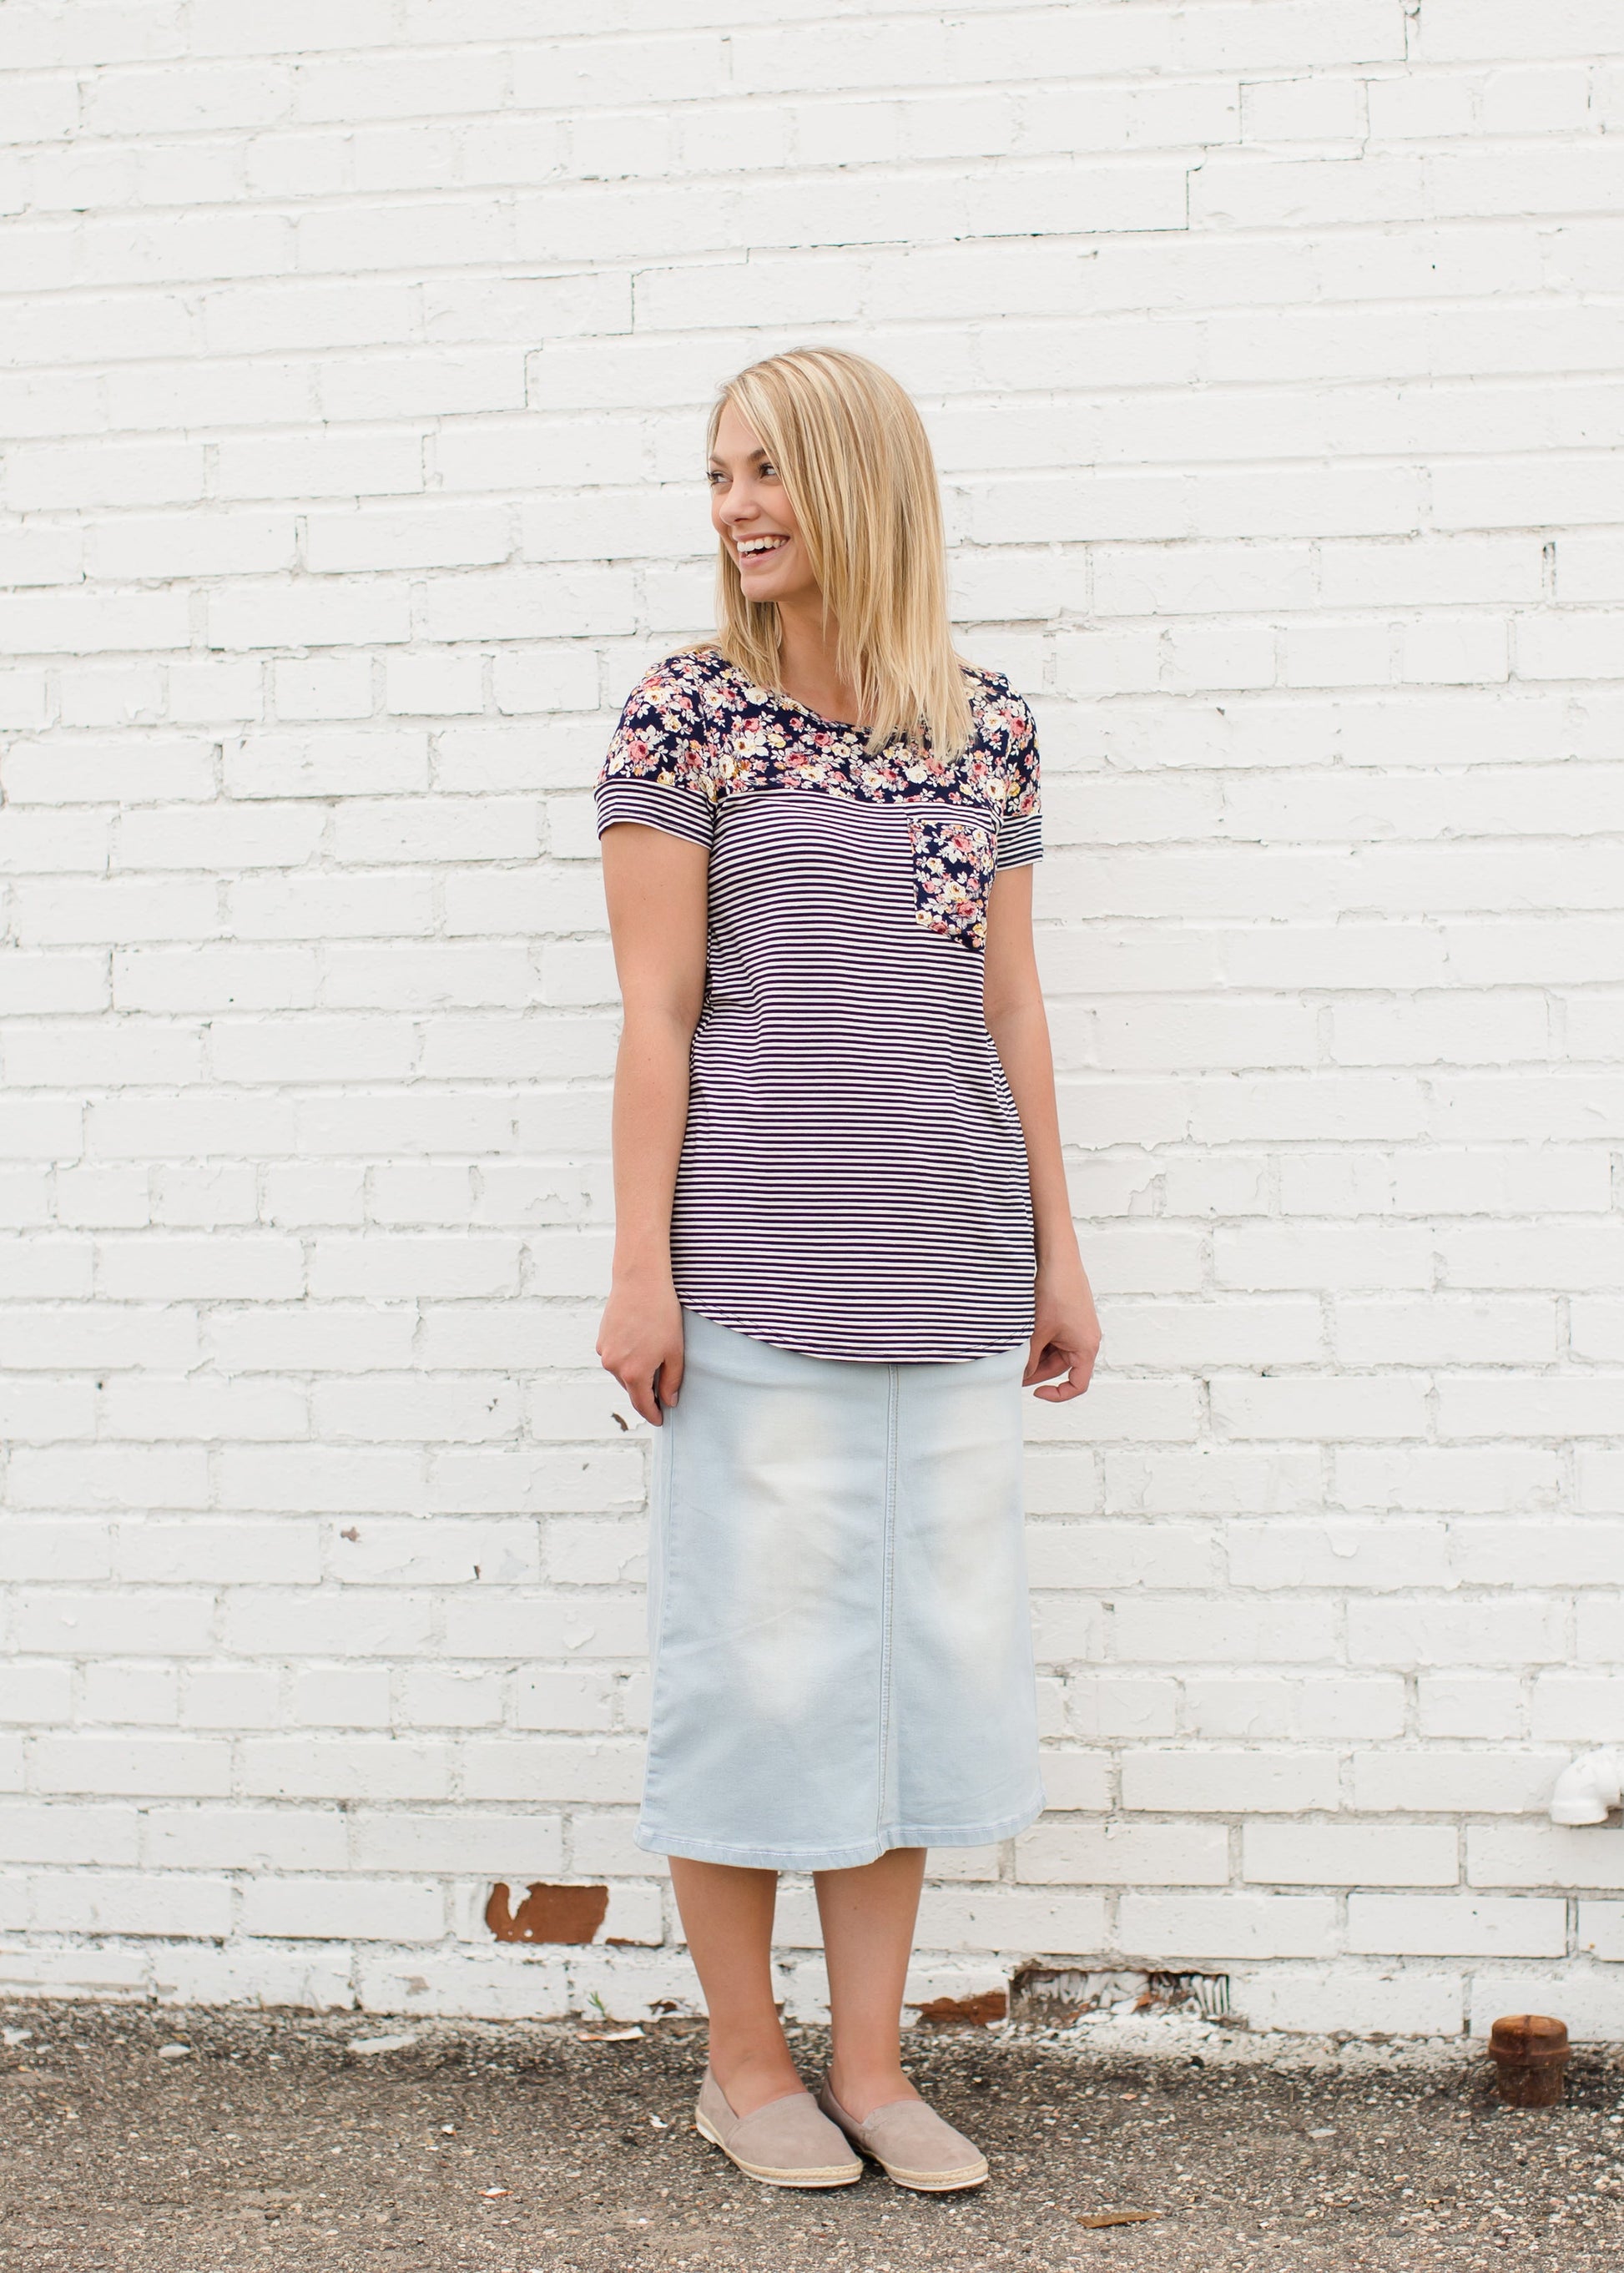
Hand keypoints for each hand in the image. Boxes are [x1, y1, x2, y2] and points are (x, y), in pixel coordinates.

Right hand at [597, 1270, 684, 1426]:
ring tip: (653, 1359)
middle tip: (664, 1391)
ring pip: (622, 1373)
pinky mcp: (601, 1339)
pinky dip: (627, 1358)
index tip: (660, 1420)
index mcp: (634, 1373)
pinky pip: (615, 1357)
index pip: (643, 1404)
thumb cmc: (662, 1314)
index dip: (653, 1414)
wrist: (640, 1281)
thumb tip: (669, 1401)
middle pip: (632, 1389)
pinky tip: (641, 1344)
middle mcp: (614, 1366)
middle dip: (646, 1392)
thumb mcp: (674, 1351)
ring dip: (636, 1373)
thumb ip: (671, 1381)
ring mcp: (605, 1352)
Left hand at [1023, 1257, 1100, 1402]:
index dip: (1058, 1395)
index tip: (1036, 1392)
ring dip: (1036, 1353)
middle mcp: (1086, 1339)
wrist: (1058, 1258)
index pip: (1078, 1385)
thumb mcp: (1038, 1331)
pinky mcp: (1069, 1317)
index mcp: (1086, 1347)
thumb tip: (1022, 1376)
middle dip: (1036, 1370)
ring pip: (1054, 1352)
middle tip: (1012, 1371)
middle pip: (1060, 1368)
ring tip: (1016, 1349)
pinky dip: (1039, 1340)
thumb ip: (1030, 1358)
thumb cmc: (1055, 1292)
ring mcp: (1078, 1328)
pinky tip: (1022, 1335)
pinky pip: (1054, 1337)